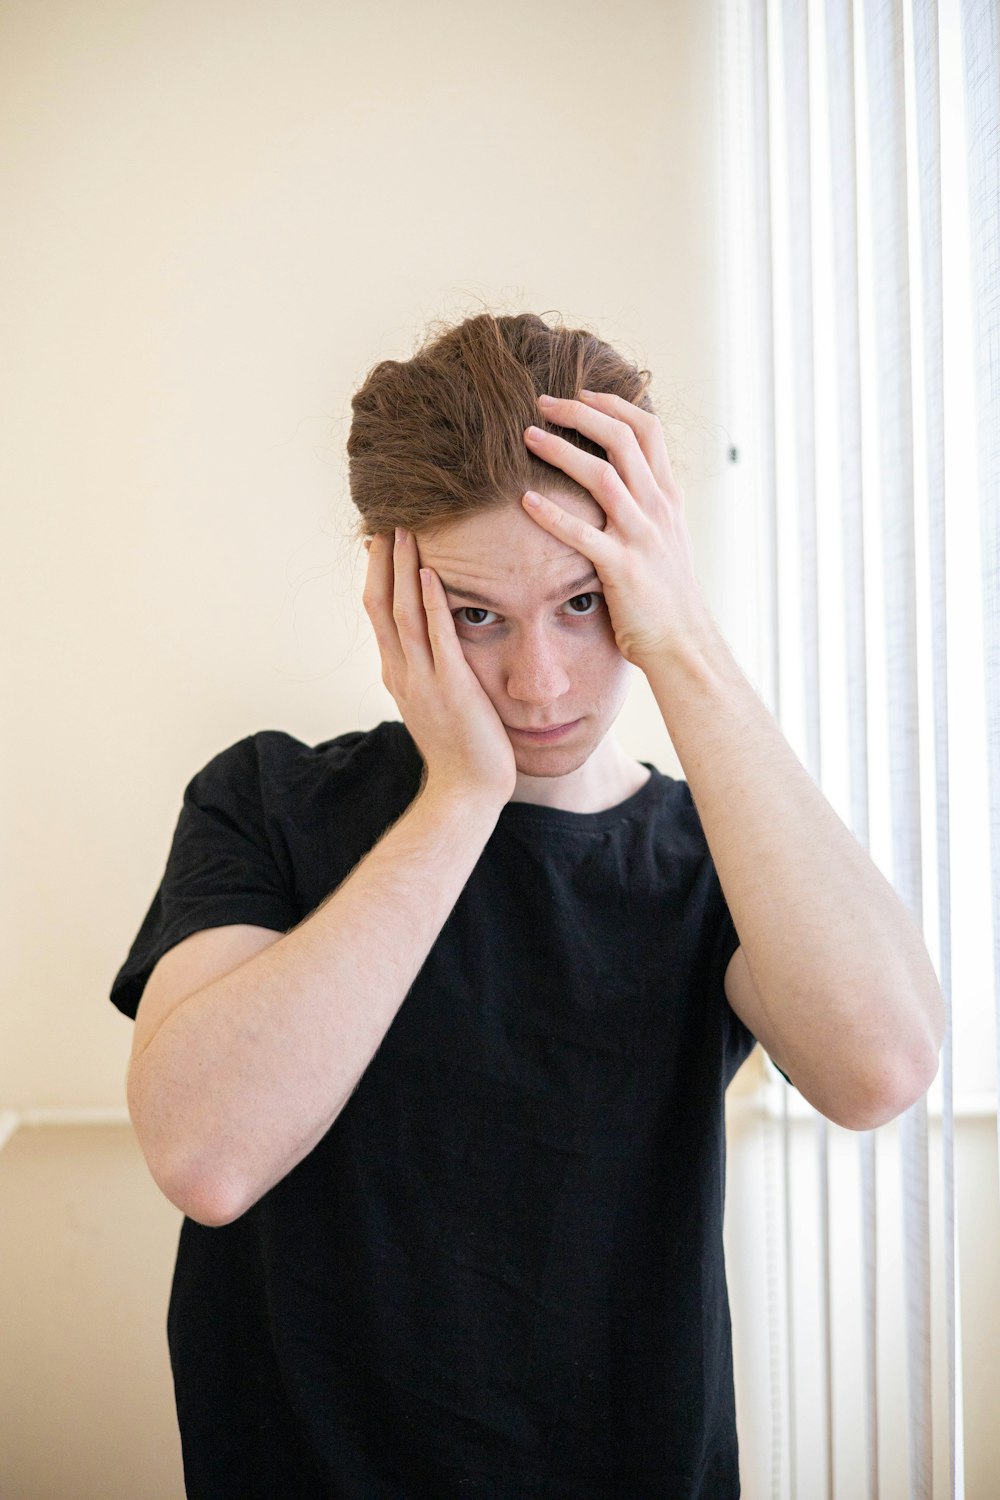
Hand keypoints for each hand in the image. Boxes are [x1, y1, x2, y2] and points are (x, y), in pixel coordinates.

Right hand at [362, 528, 516, 804]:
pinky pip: (438, 637)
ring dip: (404, 569)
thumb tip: (436, 640)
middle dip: (383, 560)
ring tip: (406, 529)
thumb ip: (431, 668)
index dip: (377, 572)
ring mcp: (423, 680)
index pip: (378, 611)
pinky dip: (434, 602)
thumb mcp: (437, 700)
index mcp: (397, 672)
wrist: (466, 792)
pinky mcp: (451, 688)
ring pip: (403, 612)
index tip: (381, 537)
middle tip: (386, 518)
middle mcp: (401, 672)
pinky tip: (434, 572)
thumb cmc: (462, 748)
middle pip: (381, 603)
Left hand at [520, 392, 719, 671]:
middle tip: (542, 402)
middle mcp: (658, 508)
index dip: (613, 403)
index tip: (581, 392)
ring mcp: (642, 536)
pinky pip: (582, 534)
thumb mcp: (668, 538)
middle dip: (580, 413)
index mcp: (668, 497)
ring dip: (561, 450)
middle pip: (622, 439)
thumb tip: (625, 478)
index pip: (647, 428)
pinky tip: (525, 500)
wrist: (684, 642)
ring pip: (602, 476)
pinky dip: (552, 514)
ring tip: (527, 435)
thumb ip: (649, 504)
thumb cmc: (668, 594)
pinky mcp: (622, 568)